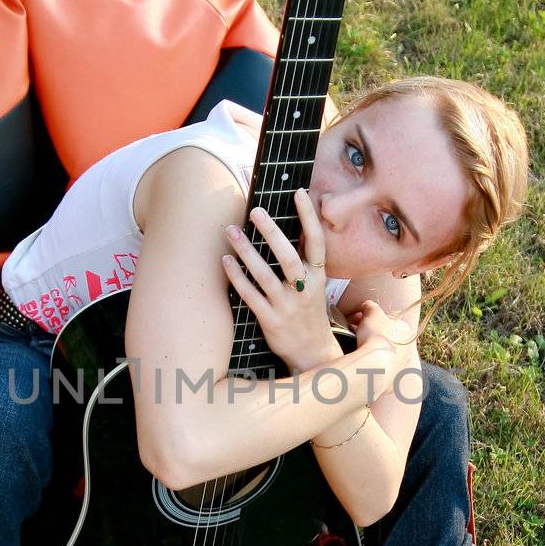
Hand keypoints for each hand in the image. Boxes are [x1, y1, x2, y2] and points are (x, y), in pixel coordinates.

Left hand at [221, 188, 339, 372]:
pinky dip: (237, 278)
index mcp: (318, 277)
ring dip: (246, 252)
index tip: (299, 192)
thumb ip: (305, 260)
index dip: (309, 217)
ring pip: (265, 276)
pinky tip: (225, 261)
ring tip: (230, 231)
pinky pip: (251, 296)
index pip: (317, 241)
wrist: (313, 353)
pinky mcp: (271, 321)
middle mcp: (304, 289)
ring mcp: (287, 306)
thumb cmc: (308, 310)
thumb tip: (289, 226)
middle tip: (255, 211)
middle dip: (271, 233)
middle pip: (288, 257)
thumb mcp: (315, 285)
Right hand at [348, 300, 419, 392]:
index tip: (359, 322)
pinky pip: (381, 374)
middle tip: (355, 336)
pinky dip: (372, 370)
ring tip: (357, 352)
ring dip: (373, 353)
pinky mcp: (393, 383)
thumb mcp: (372, 313)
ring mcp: (401, 368)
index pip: (390, 322)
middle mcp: (408, 350)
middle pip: (388, 340)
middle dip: (372, 337)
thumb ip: (370, 306)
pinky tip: (361, 367)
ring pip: (386, 357)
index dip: (373, 321)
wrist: (374, 367)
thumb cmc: (375, 337)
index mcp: (406, 331)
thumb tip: (367, 305)